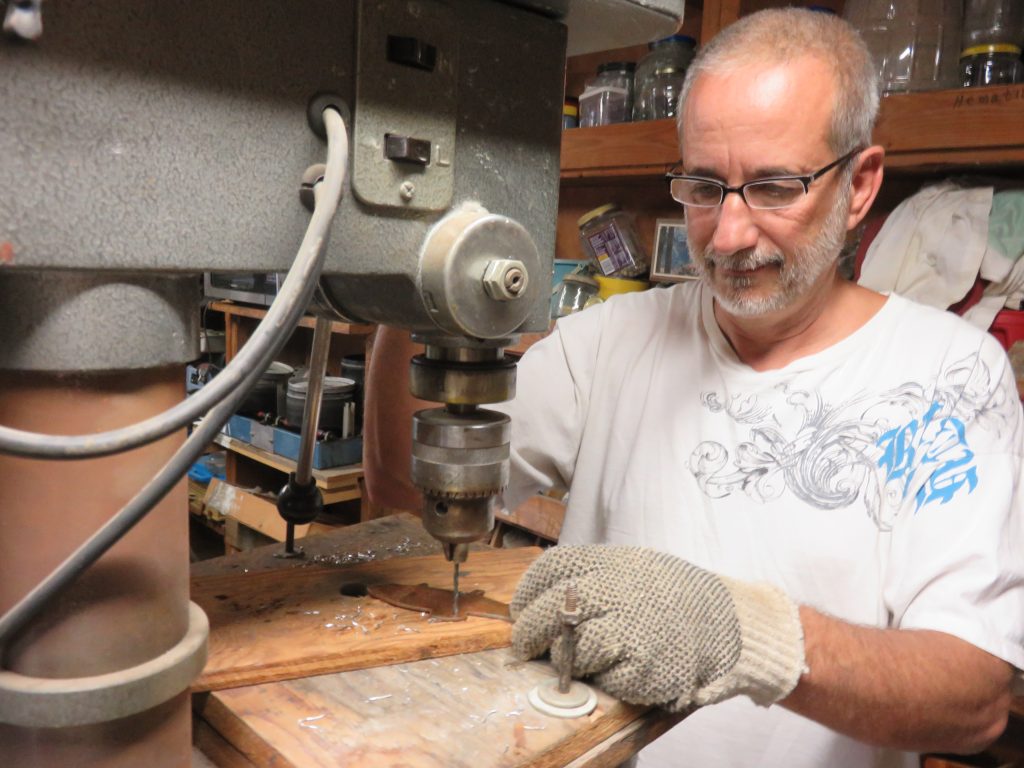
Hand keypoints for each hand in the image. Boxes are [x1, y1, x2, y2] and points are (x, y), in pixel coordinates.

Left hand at [510, 545, 805, 711]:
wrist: (732, 622)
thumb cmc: (674, 597)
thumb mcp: (635, 567)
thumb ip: (594, 577)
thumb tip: (544, 598)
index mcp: (613, 562)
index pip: (553, 568)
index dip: (529, 591)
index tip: (521, 608)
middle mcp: (618, 591)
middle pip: (553, 610)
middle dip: (530, 632)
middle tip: (523, 645)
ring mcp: (630, 630)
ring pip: (573, 650)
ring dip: (565, 660)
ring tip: (571, 662)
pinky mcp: (644, 667)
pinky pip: (606, 679)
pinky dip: (605, 680)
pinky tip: (616, 670)